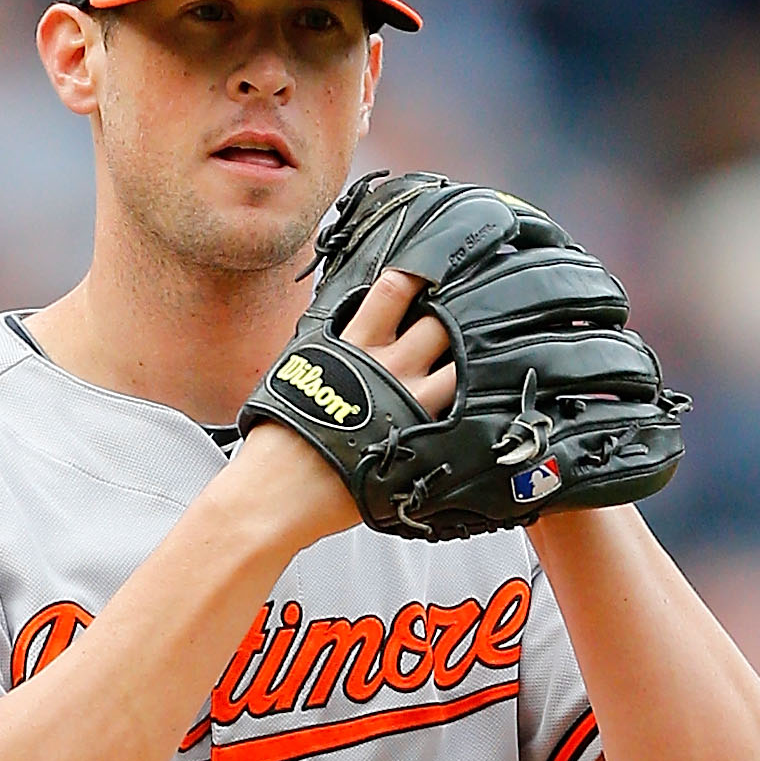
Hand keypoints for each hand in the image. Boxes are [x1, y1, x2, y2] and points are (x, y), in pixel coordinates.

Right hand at [227, 265, 459, 546]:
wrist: (279, 490)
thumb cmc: (280, 438)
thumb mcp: (298, 372)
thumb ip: (329, 347)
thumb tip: (344, 327)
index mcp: (356, 346)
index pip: (395, 291)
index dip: (418, 275)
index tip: (433, 270)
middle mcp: (389, 369)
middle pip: (440, 322)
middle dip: (455, 315)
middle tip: (467, 314)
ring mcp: (411, 406)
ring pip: (461, 368)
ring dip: (471, 361)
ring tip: (479, 358)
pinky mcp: (422, 443)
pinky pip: (460, 419)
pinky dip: (472, 408)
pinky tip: (480, 405)